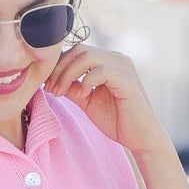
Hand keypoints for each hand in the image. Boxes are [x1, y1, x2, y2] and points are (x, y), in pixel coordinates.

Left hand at [44, 42, 170, 157]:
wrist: (141, 138)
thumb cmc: (117, 121)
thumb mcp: (88, 103)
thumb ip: (73, 89)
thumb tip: (52, 81)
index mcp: (107, 62)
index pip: (77, 52)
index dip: (59, 66)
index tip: (47, 85)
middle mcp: (116, 59)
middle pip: (79, 50)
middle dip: (60, 69)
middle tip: (51, 89)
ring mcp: (123, 67)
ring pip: (87, 56)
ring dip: (68, 74)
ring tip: (61, 92)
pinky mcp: (127, 79)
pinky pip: (101, 70)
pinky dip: (86, 81)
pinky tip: (83, 96)